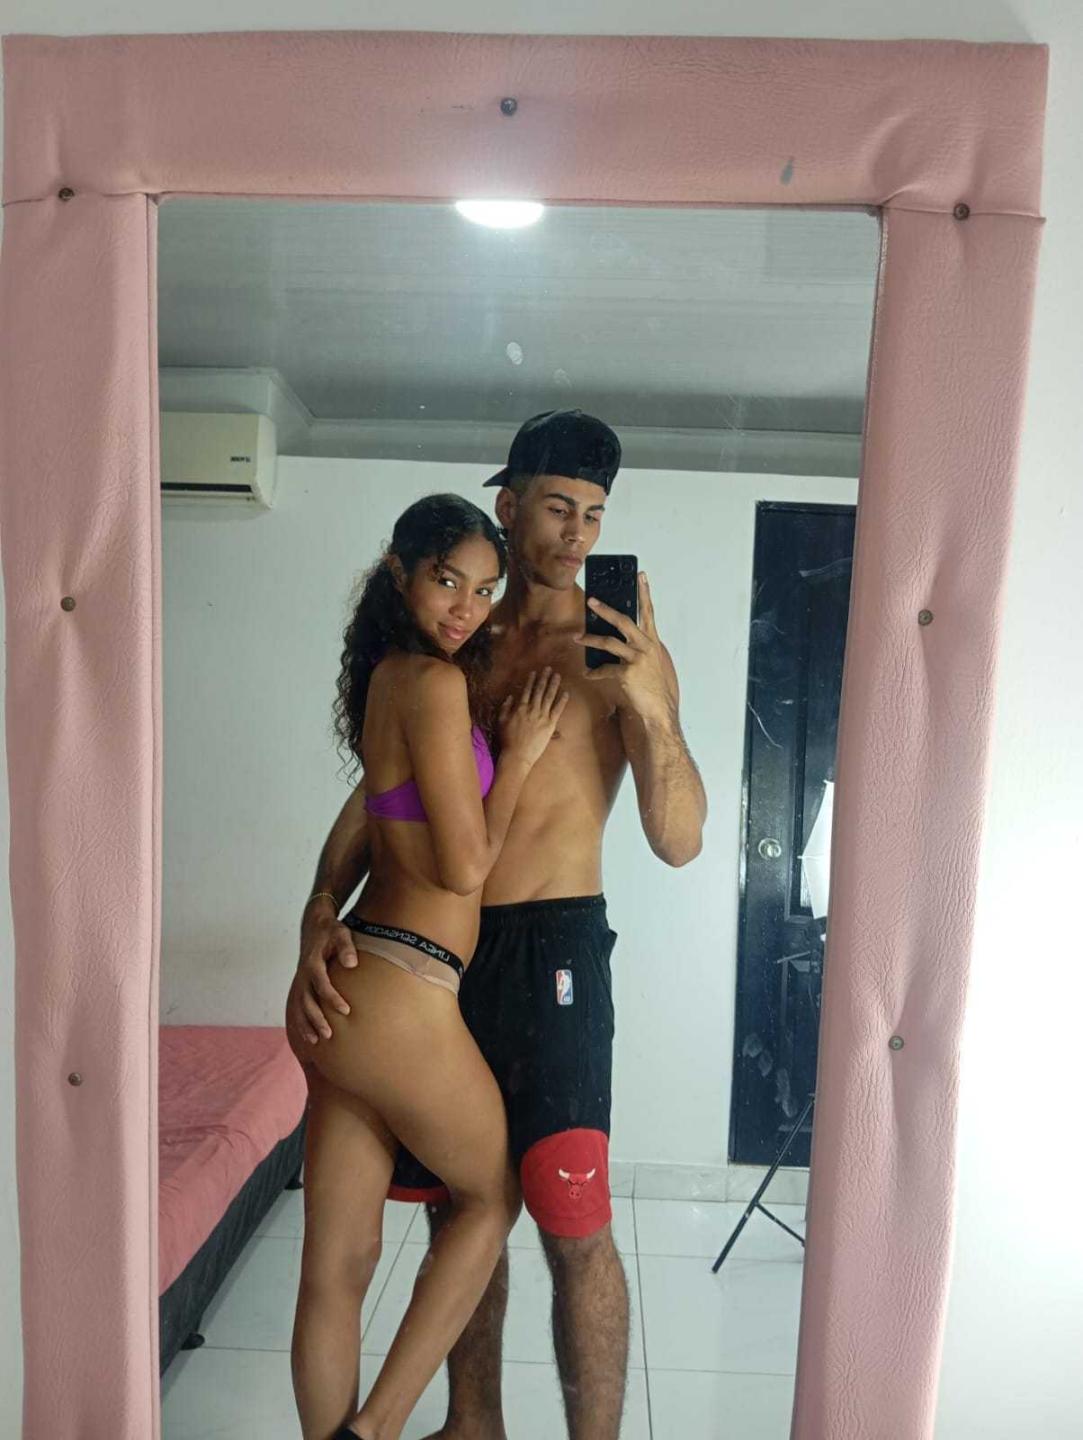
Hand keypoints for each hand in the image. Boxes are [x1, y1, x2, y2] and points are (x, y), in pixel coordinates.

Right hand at [285, 908, 358, 1057]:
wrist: (314, 926)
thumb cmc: (331, 931)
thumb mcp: (340, 933)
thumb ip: (346, 947)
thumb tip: (352, 964)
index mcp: (313, 963)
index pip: (321, 984)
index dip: (332, 998)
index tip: (346, 1011)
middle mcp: (303, 975)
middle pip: (306, 1000)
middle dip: (316, 1018)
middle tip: (329, 1034)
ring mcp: (300, 981)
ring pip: (299, 1007)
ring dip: (306, 1024)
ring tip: (316, 1041)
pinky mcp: (301, 986)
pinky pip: (297, 1007)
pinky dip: (300, 1022)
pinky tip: (308, 1037)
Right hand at [497, 667, 569, 767]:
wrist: (517, 754)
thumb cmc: (507, 739)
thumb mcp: (501, 721)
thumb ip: (505, 708)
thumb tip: (510, 697)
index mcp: (520, 708)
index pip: (527, 690)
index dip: (531, 680)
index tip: (535, 672)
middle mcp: (532, 709)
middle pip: (539, 690)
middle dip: (544, 678)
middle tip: (548, 669)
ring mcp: (542, 716)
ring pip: (549, 697)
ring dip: (553, 685)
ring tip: (557, 676)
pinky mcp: (550, 724)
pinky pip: (557, 710)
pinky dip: (562, 701)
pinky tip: (566, 693)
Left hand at [577, 573, 676, 722]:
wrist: (659, 709)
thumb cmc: (655, 685)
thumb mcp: (652, 661)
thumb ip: (639, 647)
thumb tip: (619, 637)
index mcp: (653, 641)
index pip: (648, 611)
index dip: (644, 592)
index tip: (640, 575)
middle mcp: (646, 646)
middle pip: (623, 621)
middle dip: (605, 609)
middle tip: (591, 600)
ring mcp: (637, 659)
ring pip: (609, 642)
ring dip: (590, 638)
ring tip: (578, 637)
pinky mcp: (627, 674)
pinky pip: (604, 669)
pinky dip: (594, 672)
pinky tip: (588, 674)